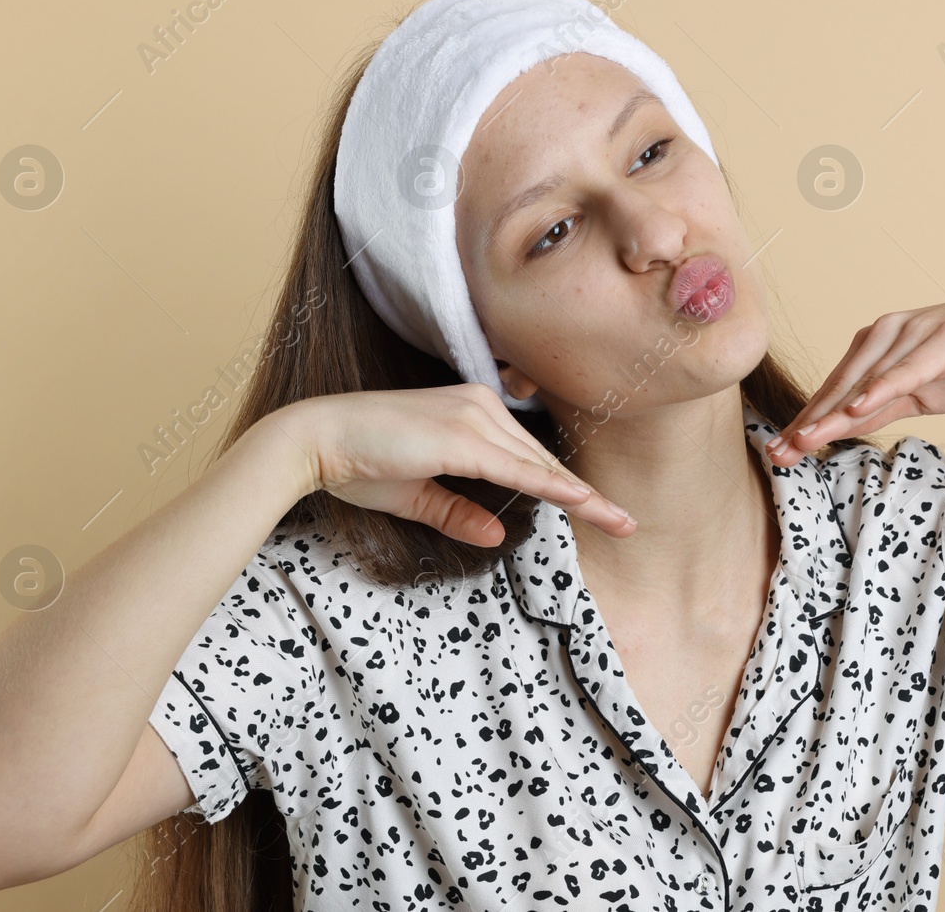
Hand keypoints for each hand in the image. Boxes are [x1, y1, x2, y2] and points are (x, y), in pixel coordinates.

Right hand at [292, 384, 635, 544]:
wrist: (316, 439)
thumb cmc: (359, 462)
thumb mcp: (418, 495)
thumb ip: (458, 512)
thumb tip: (497, 537)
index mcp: (471, 414)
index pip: (529, 458)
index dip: (566, 486)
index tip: (603, 511)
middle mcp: (479, 406)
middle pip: (543, 461)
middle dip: (587, 497)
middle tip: (627, 525)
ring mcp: (471, 417)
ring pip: (536, 466)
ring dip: (580, 498)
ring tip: (618, 523)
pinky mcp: (460, 435)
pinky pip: (515, 468)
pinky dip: (550, 486)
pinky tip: (579, 502)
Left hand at [766, 287, 944, 465]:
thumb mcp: (918, 395)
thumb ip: (881, 409)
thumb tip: (843, 428)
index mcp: (874, 346)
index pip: (833, 391)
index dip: (805, 422)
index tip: (778, 452)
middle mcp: (885, 334)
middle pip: (839, 386)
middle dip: (808, 421)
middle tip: (778, 453)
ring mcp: (912, 335)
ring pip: (865, 379)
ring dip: (834, 410)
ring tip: (806, 437)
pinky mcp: (942, 340)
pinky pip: (907, 368)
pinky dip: (882, 387)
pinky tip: (859, 406)